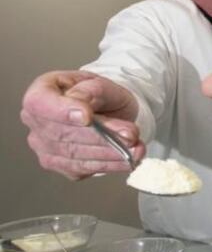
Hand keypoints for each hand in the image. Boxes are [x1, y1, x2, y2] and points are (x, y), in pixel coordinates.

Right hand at [20, 70, 143, 178]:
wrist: (109, 109)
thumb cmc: (100, 94)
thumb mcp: (102, 83)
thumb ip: (91, 91)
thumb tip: (81, 105)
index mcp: (41, 91)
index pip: (40, 103)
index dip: (62, 112)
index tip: (87, 117)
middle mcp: (36, 121)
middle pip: (62, 133)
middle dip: (100, 136)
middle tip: (130, 135)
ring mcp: (44, 146)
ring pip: (74, 155)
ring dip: (109, 154)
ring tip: (136, 149)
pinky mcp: (60, 164)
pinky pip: (82, 168)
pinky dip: (108, 165)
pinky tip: (127, 160)